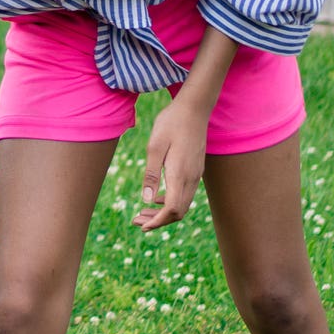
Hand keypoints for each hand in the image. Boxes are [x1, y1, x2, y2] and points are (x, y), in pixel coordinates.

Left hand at [134, 92, 207, 229]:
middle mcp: (192, 178)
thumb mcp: (155, 147)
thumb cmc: (171, 123)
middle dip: (158, 222)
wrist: (194, 107)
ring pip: (183, 204)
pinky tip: (156, 199)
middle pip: (179, 212)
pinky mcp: (196, 169)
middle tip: (137, 222)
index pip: (172, 210)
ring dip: (164, 213)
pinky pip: (185, 194)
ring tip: (143, 214)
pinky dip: (171, 202)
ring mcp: (196, 174)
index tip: (141, 226)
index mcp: (180, 174)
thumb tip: (147, 200)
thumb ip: (151, 174)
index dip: (157, 222)